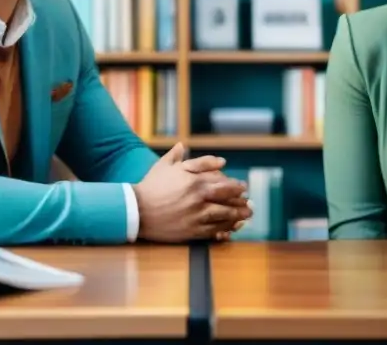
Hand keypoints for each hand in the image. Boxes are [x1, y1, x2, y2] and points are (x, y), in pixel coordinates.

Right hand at [133, 143, 251, 242]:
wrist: (136, 209)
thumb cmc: (151, 185)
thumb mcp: (167, 166)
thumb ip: (189, 159)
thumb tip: (208, 155)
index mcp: (195, 180)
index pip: (223, 182)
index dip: (236, 186)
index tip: (243, 187)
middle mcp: (199, 197)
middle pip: (227, 199)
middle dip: (241, 201)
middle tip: (249, 203)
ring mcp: (196, 215)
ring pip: (224, 215)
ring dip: (238, 216)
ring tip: (246, 216)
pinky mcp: (191, 231)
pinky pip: (214, 231)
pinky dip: (225, 230)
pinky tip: (232, 230)